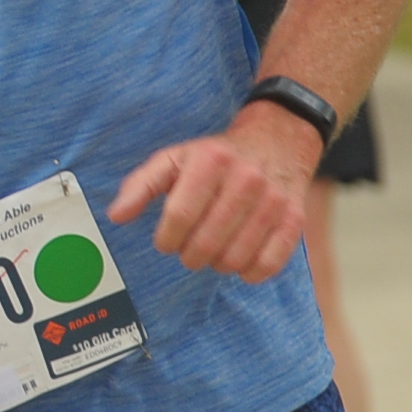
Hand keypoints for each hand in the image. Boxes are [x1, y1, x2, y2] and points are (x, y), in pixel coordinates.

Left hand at [107, 108, 317, 281]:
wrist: (278, 139)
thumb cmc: (217, 155)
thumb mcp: (175, 158)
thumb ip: (141, 185)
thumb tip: (117, 215)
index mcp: (211, 160)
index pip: (179, 216)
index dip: (166, 239)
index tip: (165, 241)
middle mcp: (246, 178)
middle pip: (206, 243)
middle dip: (189, 255)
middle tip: (188, 250)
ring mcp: (273, 200)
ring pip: (234, 258)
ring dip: (216, 264)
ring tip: (212, 250)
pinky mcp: (294, 219)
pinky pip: (268, 264)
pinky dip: (249, 272)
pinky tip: (239, 258)